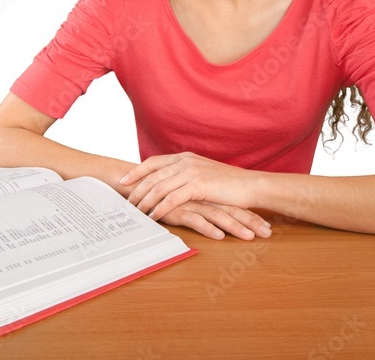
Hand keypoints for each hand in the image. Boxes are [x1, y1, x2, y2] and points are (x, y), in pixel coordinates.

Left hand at [120, 152, 256, 221]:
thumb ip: (186, 175)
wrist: (250, 185)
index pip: (153, 162)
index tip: (123, 181)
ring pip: (159, 187)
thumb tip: (170, 184)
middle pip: (152, 175)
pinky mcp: (198, 185)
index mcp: (185, 157)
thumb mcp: (204, 174)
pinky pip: (172, 198)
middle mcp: (185, 161)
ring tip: (136, 213)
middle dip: (136, 190)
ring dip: (145, 201)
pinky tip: (153, 217)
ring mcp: (192, 172)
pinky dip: (160, 208)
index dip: (137, 171)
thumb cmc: (229, 183)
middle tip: (125, 203)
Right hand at [158, 200, 271, 240]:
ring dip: (235, 226)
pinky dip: (208, 228)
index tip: (268, 227)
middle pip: (232, 209)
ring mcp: (191, 202)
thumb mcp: (188, 201)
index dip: (251, 215)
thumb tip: (219, 218)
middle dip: (251, 222)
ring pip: (217, 214)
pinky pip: (195, 219)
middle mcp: (203, 197)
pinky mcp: (177, 209)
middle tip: (268, 233)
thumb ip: (203, 206)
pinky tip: (219, 236)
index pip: (234, 205)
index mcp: (208, 194)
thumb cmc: (165, 196)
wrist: (140, 185)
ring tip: (250, 237)